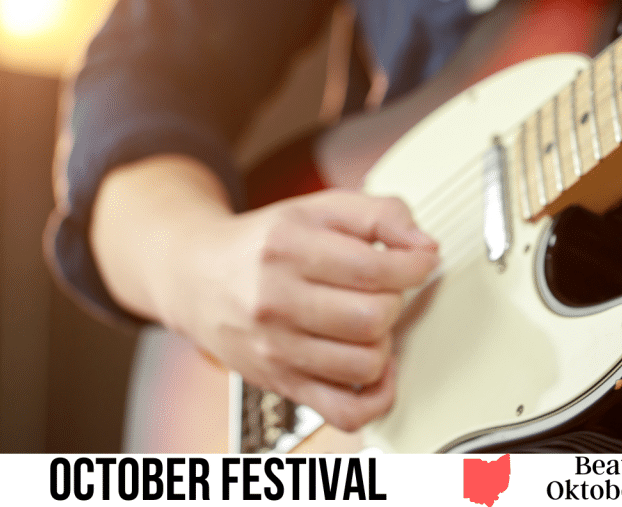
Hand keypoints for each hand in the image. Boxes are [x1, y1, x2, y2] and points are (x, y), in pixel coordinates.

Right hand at [171, 188, 437, 431]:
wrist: (197, 277)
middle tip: (385, 287)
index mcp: (287, 247)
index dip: (415, 265)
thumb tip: (424, 245)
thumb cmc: (264, 243)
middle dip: (395, 299)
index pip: (374, 268)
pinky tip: (373, 366)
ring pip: (365, 364)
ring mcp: (275, 350)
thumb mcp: (318, 208)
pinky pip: (346, 412)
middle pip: (372, 318)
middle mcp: (275, 301)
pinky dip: (376, 395)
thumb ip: (378, 214)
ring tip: (369, 320)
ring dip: (384, 341)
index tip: (421, 260)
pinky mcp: (280, 384)